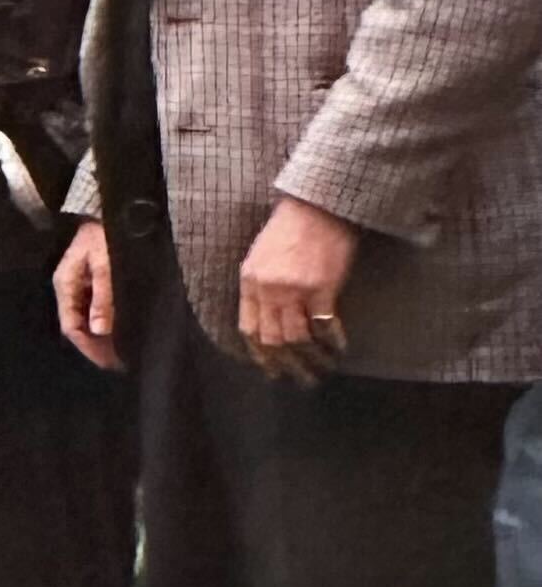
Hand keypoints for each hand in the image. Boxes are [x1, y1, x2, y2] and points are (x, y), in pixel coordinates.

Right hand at [54, 219, 118, 369]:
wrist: (116, 209)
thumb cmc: (108, 234)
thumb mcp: (107, 264)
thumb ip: (104, 297)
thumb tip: (101, 330)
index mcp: (65, 283)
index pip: (71, 326)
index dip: (90, 347)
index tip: (112, 362)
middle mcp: (69, 288)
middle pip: (78, 326)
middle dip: (97, 346)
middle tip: (122, 361)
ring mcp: (79, 286)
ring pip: (87, 320)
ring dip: (104, 336)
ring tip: (125, 349)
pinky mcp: (91, 284)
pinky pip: (95, 310)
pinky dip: (108, 323)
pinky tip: (122, 330)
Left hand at [236, 195, 358, 384]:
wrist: (317, 207)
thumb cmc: (290, 229)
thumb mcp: (261, 257)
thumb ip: (261, 286)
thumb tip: (269, 317)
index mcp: (249, 281)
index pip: (248, 328)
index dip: (260, 354)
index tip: (271, 369)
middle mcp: (267, 290)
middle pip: (272, 339)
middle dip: (285, 365)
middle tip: (299, 379)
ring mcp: (293, 291)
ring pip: (297, 338)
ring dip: (310, 359)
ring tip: (321, 370)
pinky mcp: (321, 289)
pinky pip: (323, 326)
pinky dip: (331, 342)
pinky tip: (338, 349)